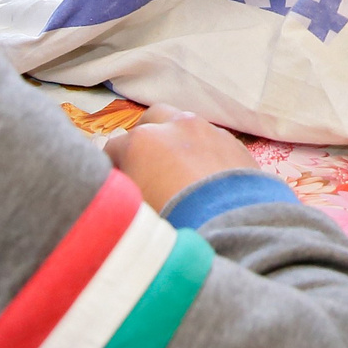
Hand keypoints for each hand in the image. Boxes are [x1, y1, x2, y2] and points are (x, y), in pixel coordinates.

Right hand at [101, 103, 261, 214]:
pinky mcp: (234, 142)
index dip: (113, 169)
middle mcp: (175, 126)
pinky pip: (211, 140)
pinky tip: (207, 176)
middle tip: (147, 167)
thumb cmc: (173, 223)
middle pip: (151, 120)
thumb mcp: (134, 213)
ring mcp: (208, 130)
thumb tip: (121, 193)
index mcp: (142, 142)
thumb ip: (122, 195)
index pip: (113, 149)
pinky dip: (204, 151)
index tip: (118, 186)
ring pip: (185, 125)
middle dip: (145, 138)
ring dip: (177, 141)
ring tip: (179, 171)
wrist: (232, 227)